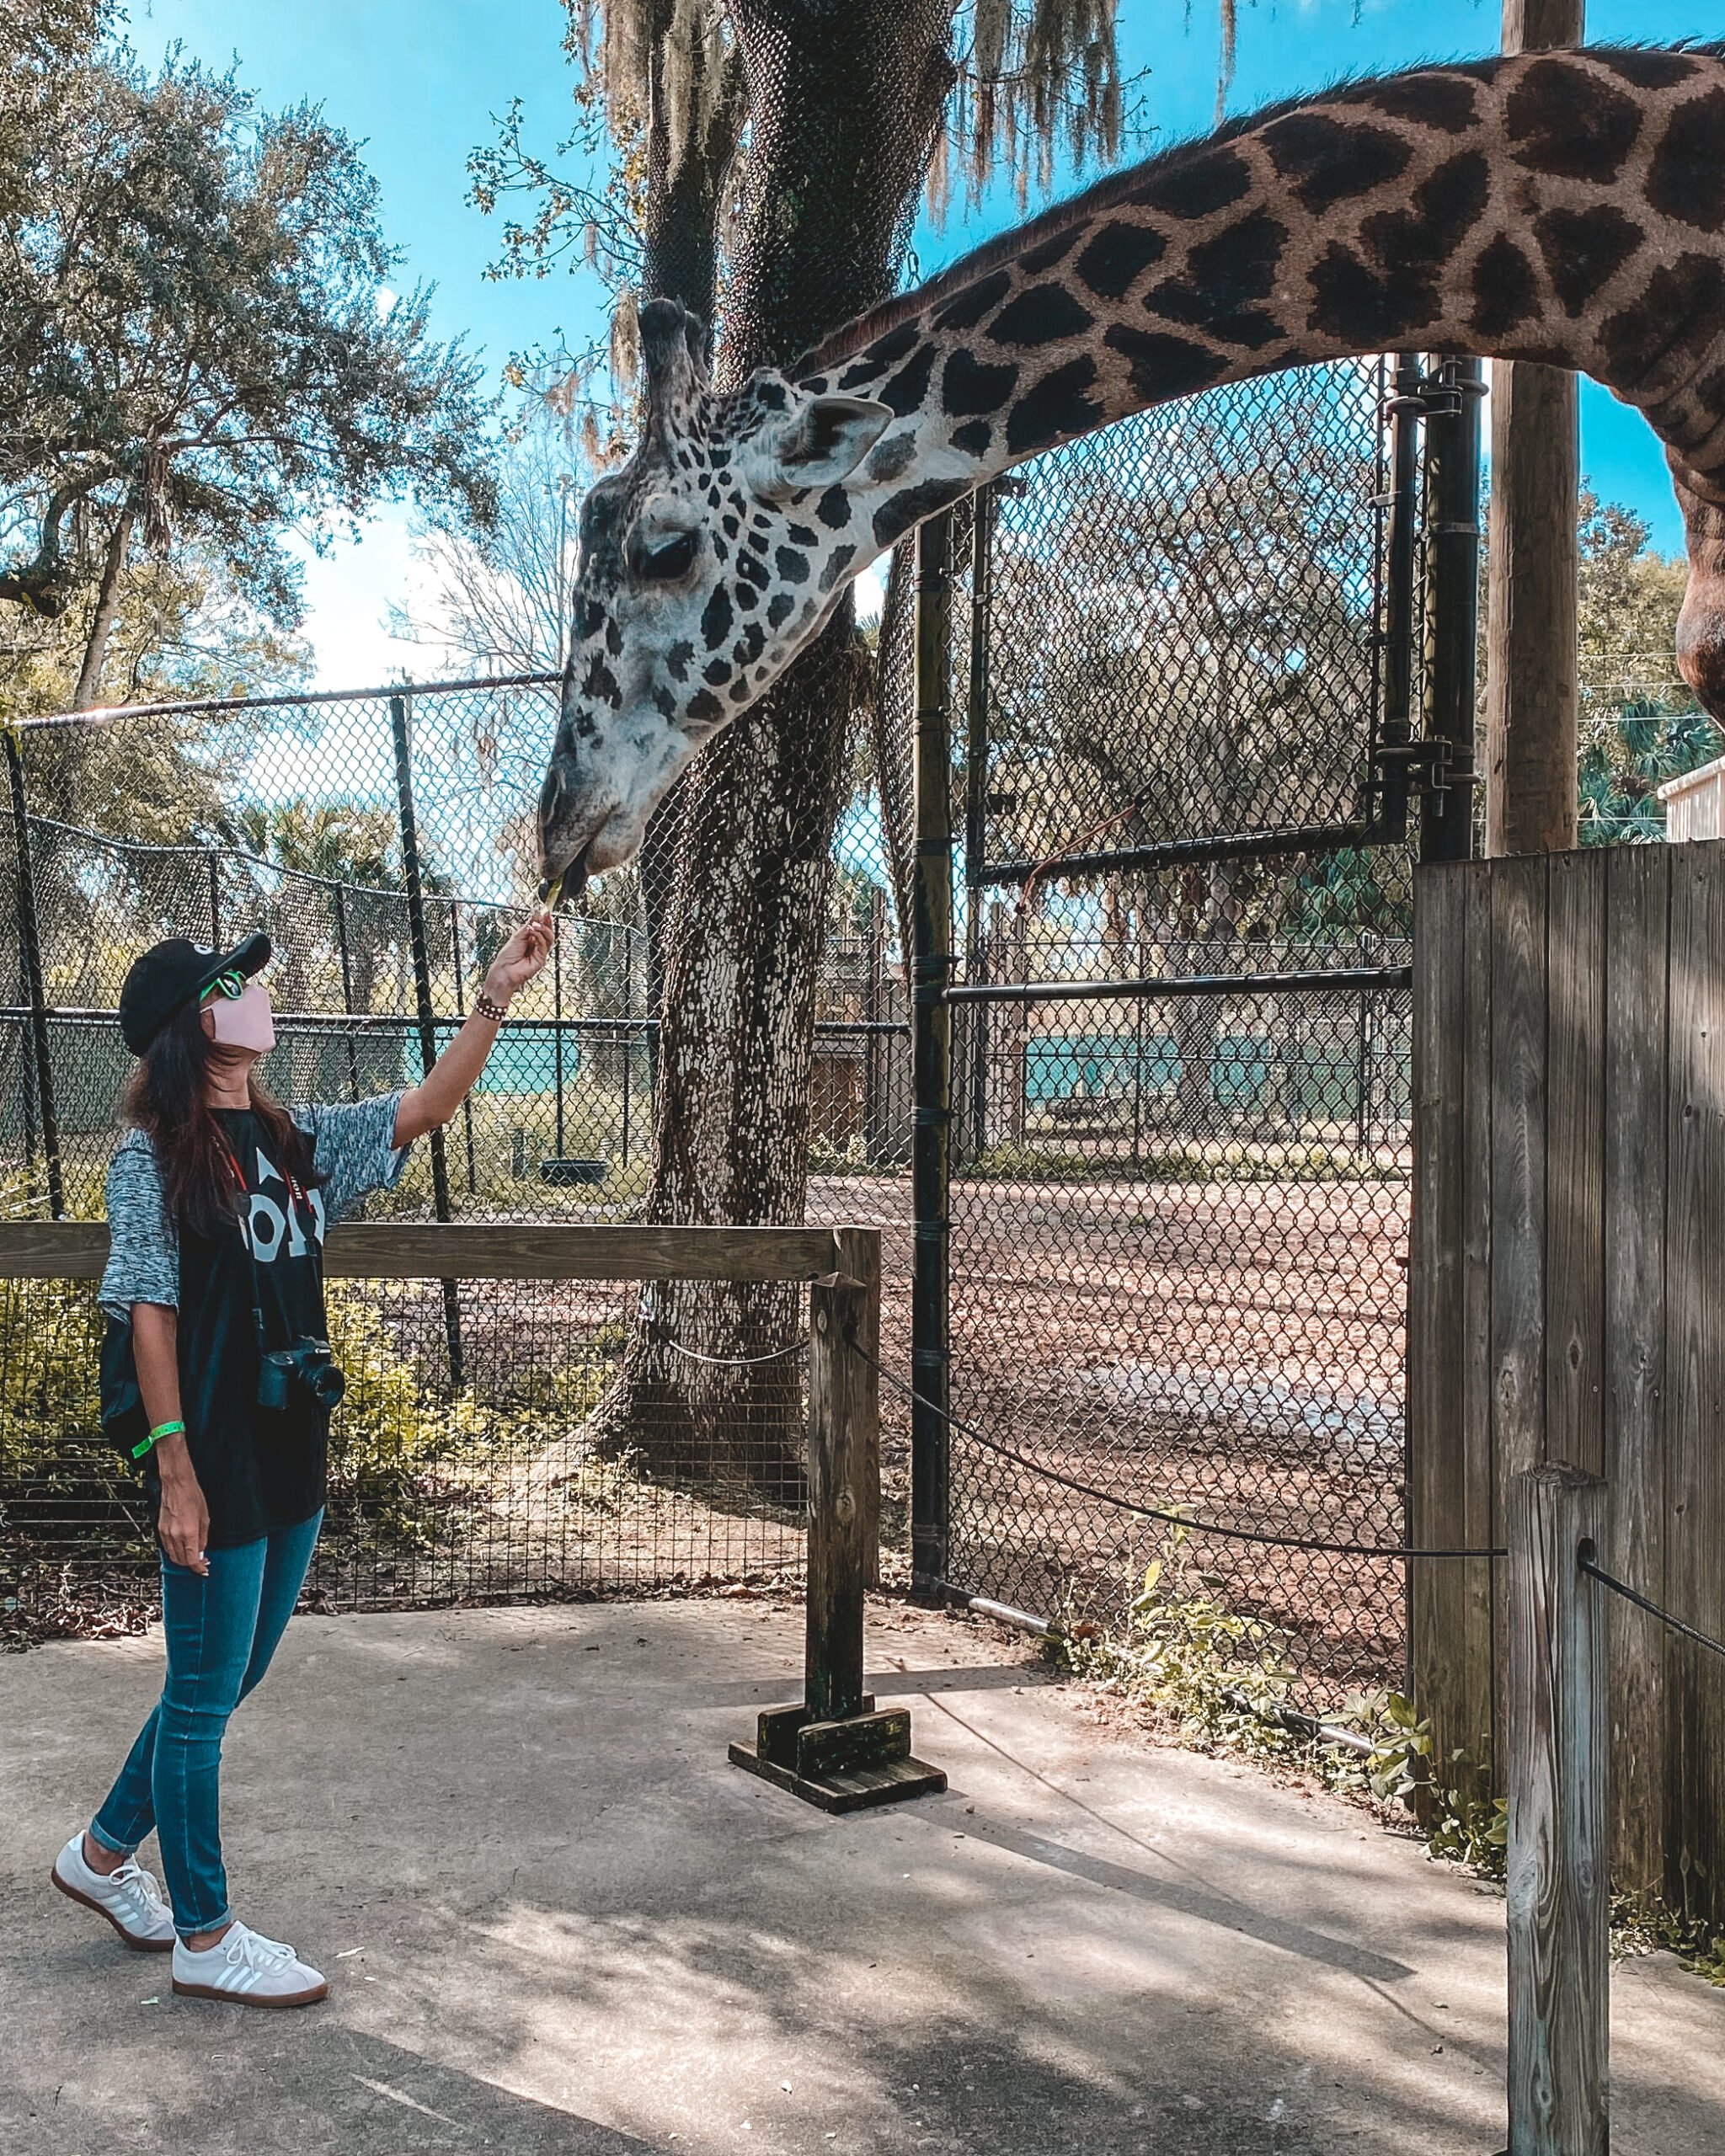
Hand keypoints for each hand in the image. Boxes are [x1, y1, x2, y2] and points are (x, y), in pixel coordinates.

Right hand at [157, 1459, 209, 1575]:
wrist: (176, 1485)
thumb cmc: (193, 1497)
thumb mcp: (205, 1518)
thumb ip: (203, 1538)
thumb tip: (201, 1553)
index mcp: (189, 1533)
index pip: (191, 1560)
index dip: (198, 1568)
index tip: (204, 1569)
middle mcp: (175, 1535)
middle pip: (181, 1561)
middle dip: (191, 1565)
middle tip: (201, 1561)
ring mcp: (165, 1533)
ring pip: (172, 1556)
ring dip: (182, 1559)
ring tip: (192, 1554)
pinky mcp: (159, 1529)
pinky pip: (166, 1547)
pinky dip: (174, 1551)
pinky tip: (182, 1546)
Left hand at [481, 908, 553, 1008]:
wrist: (504, 969)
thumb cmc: (508, 955)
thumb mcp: (517, 936)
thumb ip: (528, 927)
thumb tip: (536, 916)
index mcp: (531, 940)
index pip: (542, 929)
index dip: (545, 921)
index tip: (546, 912)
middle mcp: (537, 946)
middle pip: (549, 933)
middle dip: (548, 924)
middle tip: (545, 916)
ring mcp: (540, 953)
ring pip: (549, 939)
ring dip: (543, 929)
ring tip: (535, 925)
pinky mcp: (541, 960)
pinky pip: (544, 946)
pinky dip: (539, 937)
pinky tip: (532, 932)